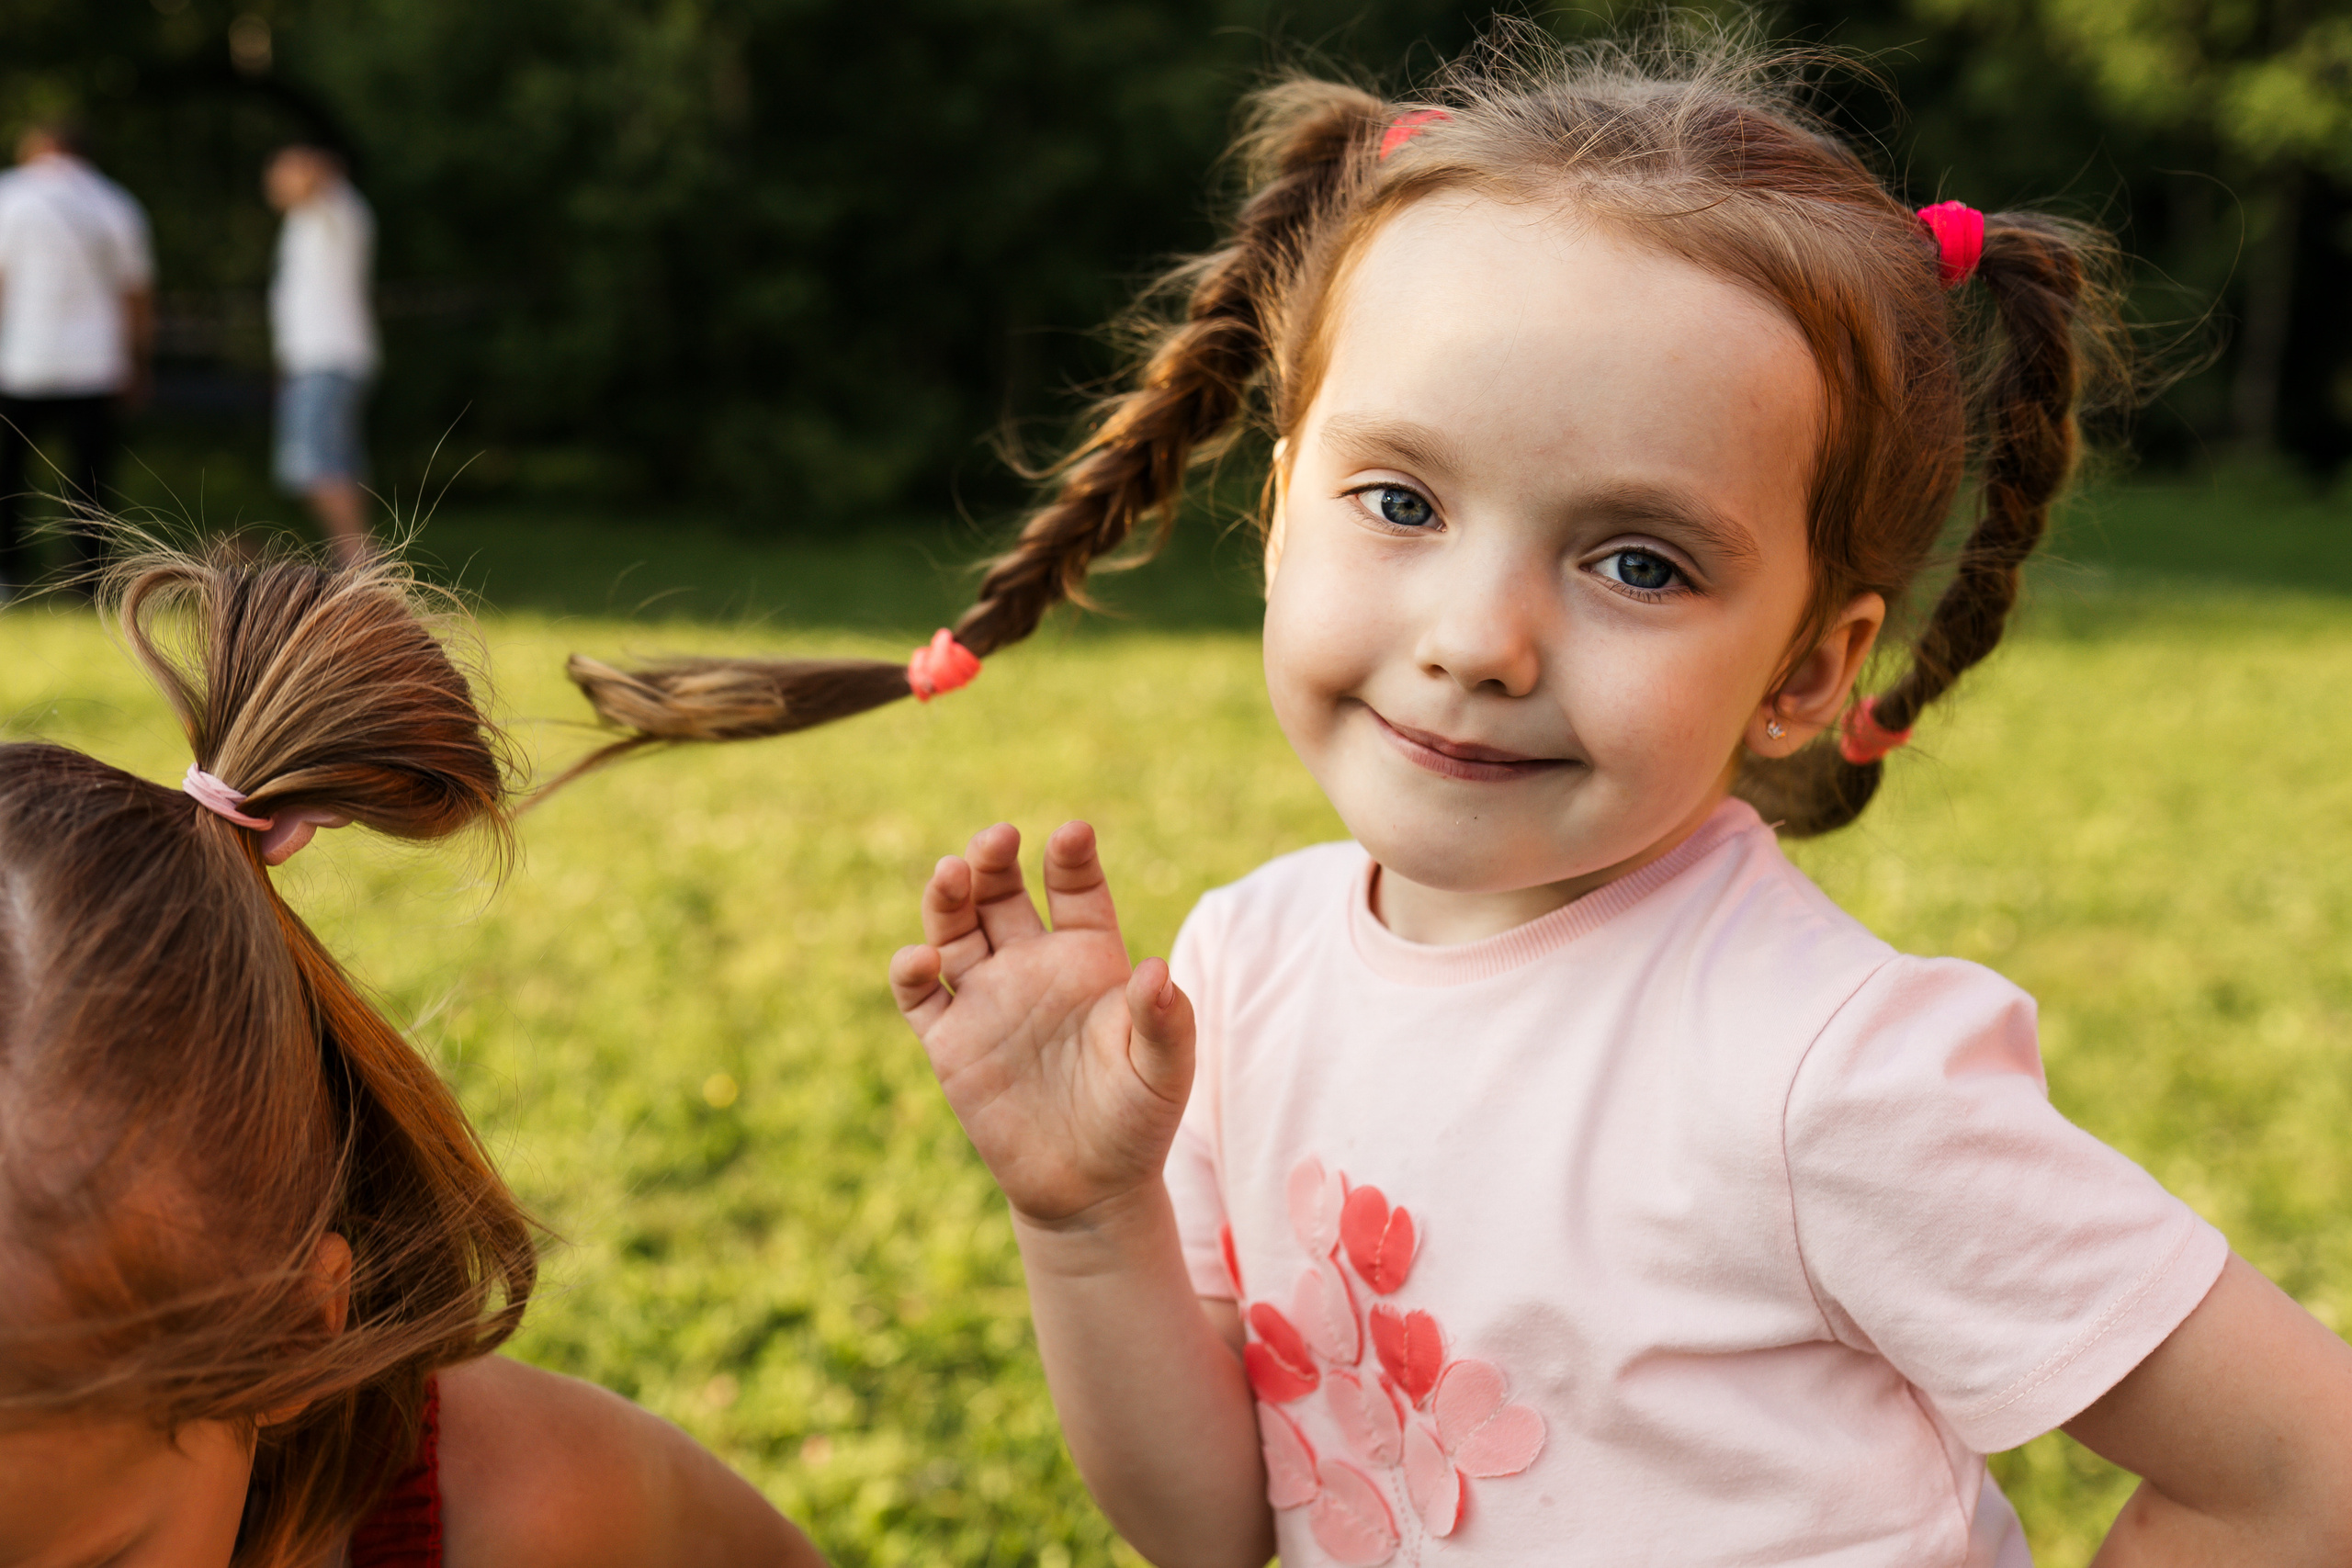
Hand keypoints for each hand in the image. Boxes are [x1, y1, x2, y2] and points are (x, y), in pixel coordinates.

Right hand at [890, 822, 1194, 1226]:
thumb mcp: (1165, 1070)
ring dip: (947, 896)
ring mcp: (986, 999)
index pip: (1075, 889)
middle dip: (993, 859)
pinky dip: (912, 971)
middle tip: (996, 839)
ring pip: (955, 928)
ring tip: (951, 873)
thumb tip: (1157, 971)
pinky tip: (924, 958)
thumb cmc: (1137, 1119)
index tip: (1072, 833)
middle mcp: (1032, 965)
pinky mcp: (950, 1042)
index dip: (1071, 858)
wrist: (1090, 1188)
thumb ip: (1164, 1019)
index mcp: (1089, 957)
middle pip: (1001, 892)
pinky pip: (919, 997)